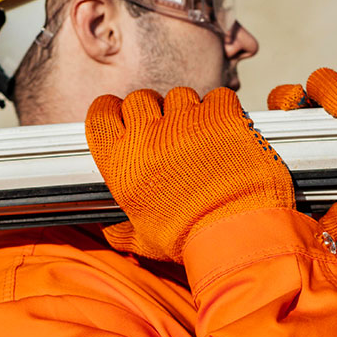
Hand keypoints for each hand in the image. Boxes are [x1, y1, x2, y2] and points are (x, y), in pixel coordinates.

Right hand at [85, 86, 295, 261]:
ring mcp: (185, 120)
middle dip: (152, 112)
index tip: (121, 119)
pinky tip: (224, 131)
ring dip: (187, 112)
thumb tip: (112, 231)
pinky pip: (216, 97)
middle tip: (166, 133)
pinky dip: (220, 110)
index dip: (112, 113)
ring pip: (178, 96)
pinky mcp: (220, 114)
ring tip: (200, 138)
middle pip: (139, 100)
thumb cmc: (190, 238)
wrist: (235, 232)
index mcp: (122, 162)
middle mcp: (148, 134)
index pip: (101, 114)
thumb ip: (123, 231)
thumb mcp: (145, 240)